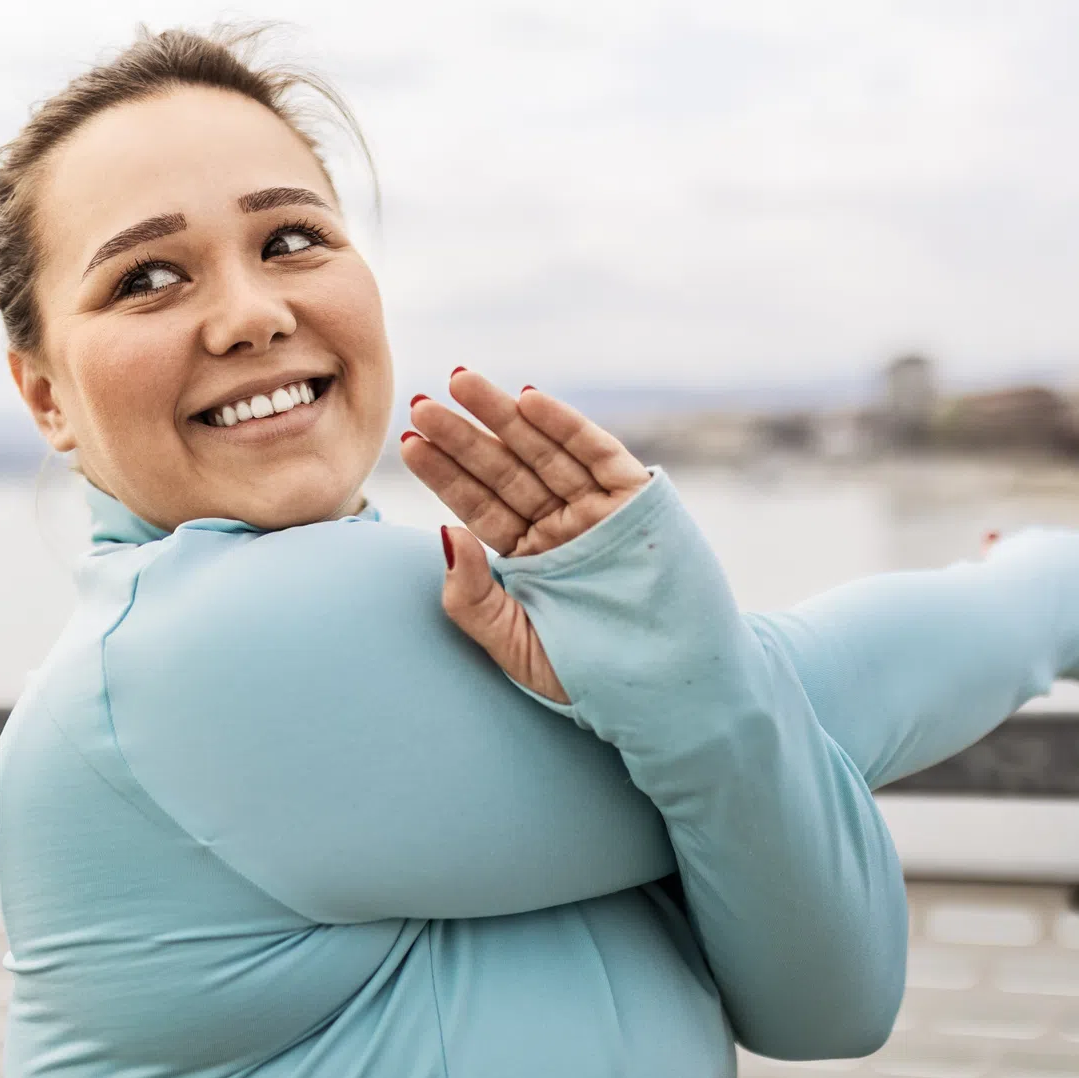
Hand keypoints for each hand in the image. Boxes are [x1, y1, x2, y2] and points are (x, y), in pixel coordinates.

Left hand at [400, 370, 651, 703]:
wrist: (670, 694)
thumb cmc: (591, 677)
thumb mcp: (515, 645)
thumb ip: (473, 599)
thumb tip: (446, 534)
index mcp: (529, 557)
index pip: (478, 505)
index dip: (445, 473)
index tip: (408, 443)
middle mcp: (561, 527)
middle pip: (504, 470)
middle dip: (465, 435)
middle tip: (422, 401)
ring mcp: (599, 511)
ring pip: (543, 453)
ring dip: (504, 416)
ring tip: (460, 383)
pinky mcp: (638, 501)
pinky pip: (597, 455)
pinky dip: (565, 426)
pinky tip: (527, 399)